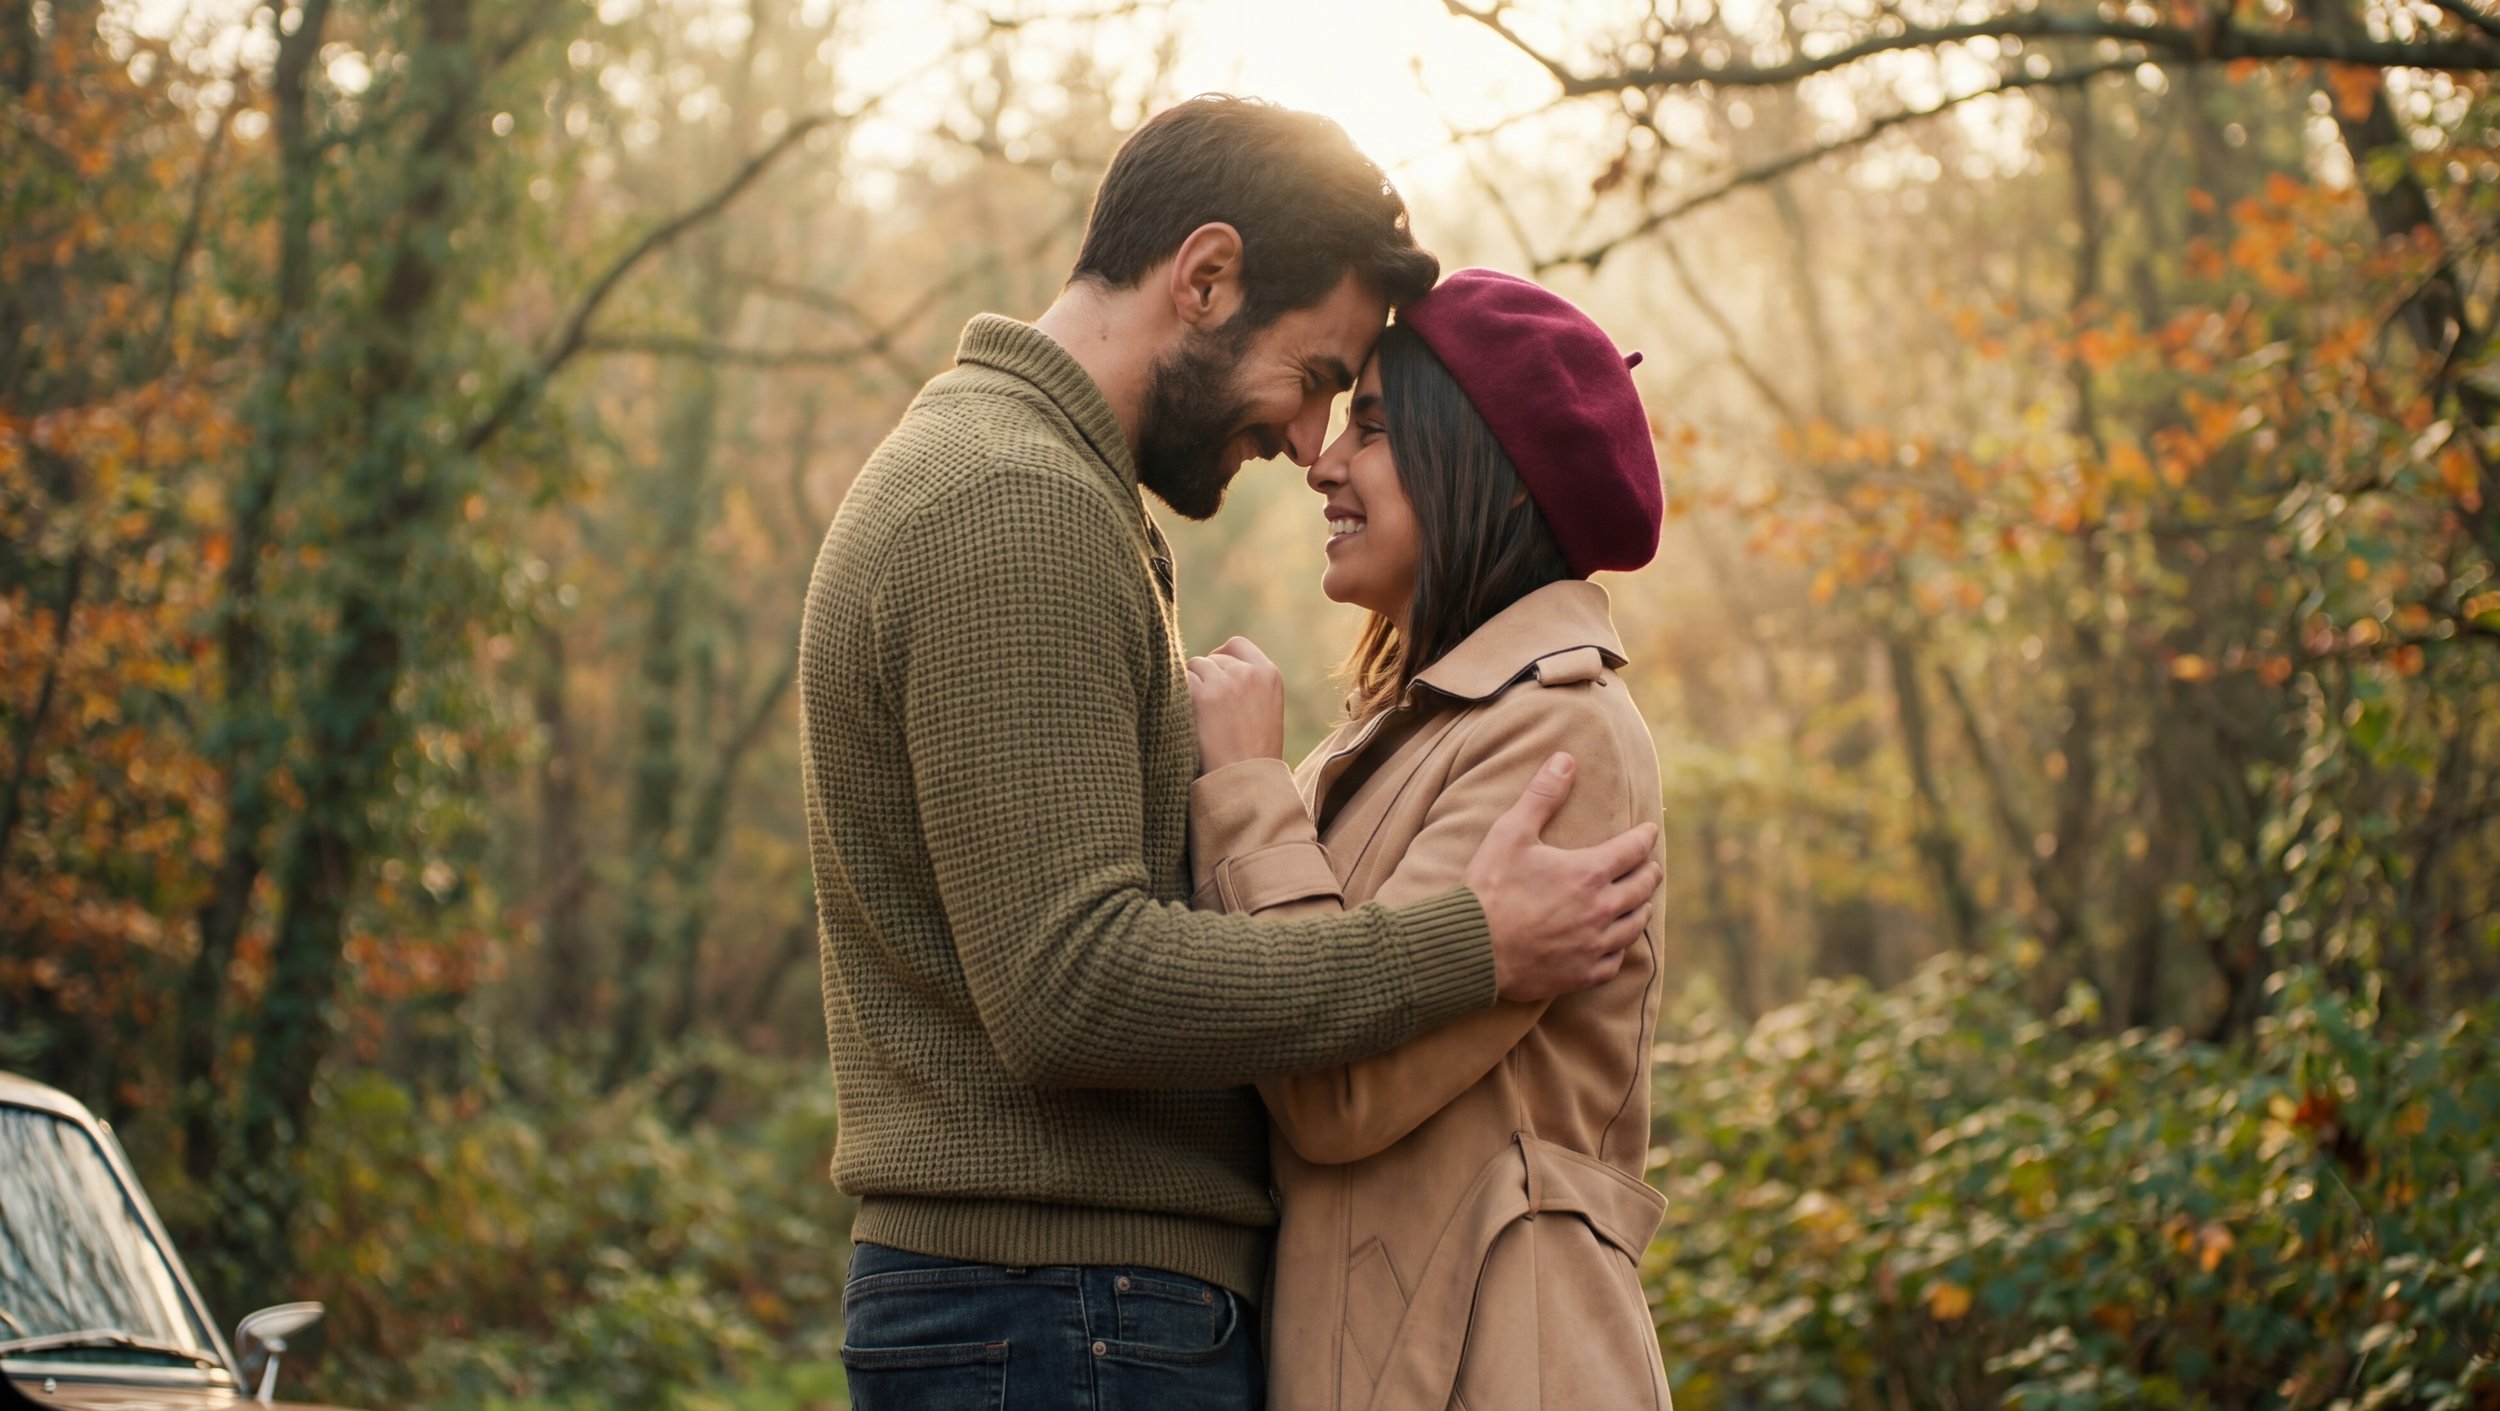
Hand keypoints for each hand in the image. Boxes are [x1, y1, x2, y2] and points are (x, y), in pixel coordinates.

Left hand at [1185, 636, 1284, 772]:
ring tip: (1199, 717)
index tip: (1215, 677)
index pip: (1236, 645)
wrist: (1246, 782)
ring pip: (1193, 666)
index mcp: (1269, 674)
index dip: (1221, 658)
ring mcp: (1225, 681)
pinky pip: (1179, 680)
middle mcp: (1248, 672)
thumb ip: (1249, 685)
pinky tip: (1186, 716)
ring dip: (1191, 686)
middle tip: (1206, 710)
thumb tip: (1213, 664)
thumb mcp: (1266, 711)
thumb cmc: (1254, 755)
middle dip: (1206, 677)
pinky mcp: (1202, 695)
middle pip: (1212, 657)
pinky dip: (1177, 695)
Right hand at [1462, 752, 1662, 1000]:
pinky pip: (1616, 960)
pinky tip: (1616, 941)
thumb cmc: (1489, 888)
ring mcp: (1594, 944)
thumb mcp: (1511, 833)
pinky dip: (1620, 946)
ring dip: (1641, 908)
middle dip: (1649, 871)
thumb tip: (1565, 759)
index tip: (1649, 831)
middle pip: (1642, 887)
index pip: (1634, 849)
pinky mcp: (1582, 973)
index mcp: (1588, 872)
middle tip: (1651, 866)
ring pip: (1635, 924)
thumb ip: (1542, 795)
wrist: (1471, 949)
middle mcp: (1600, 909)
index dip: (1644, 837)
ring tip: (1640, 901)